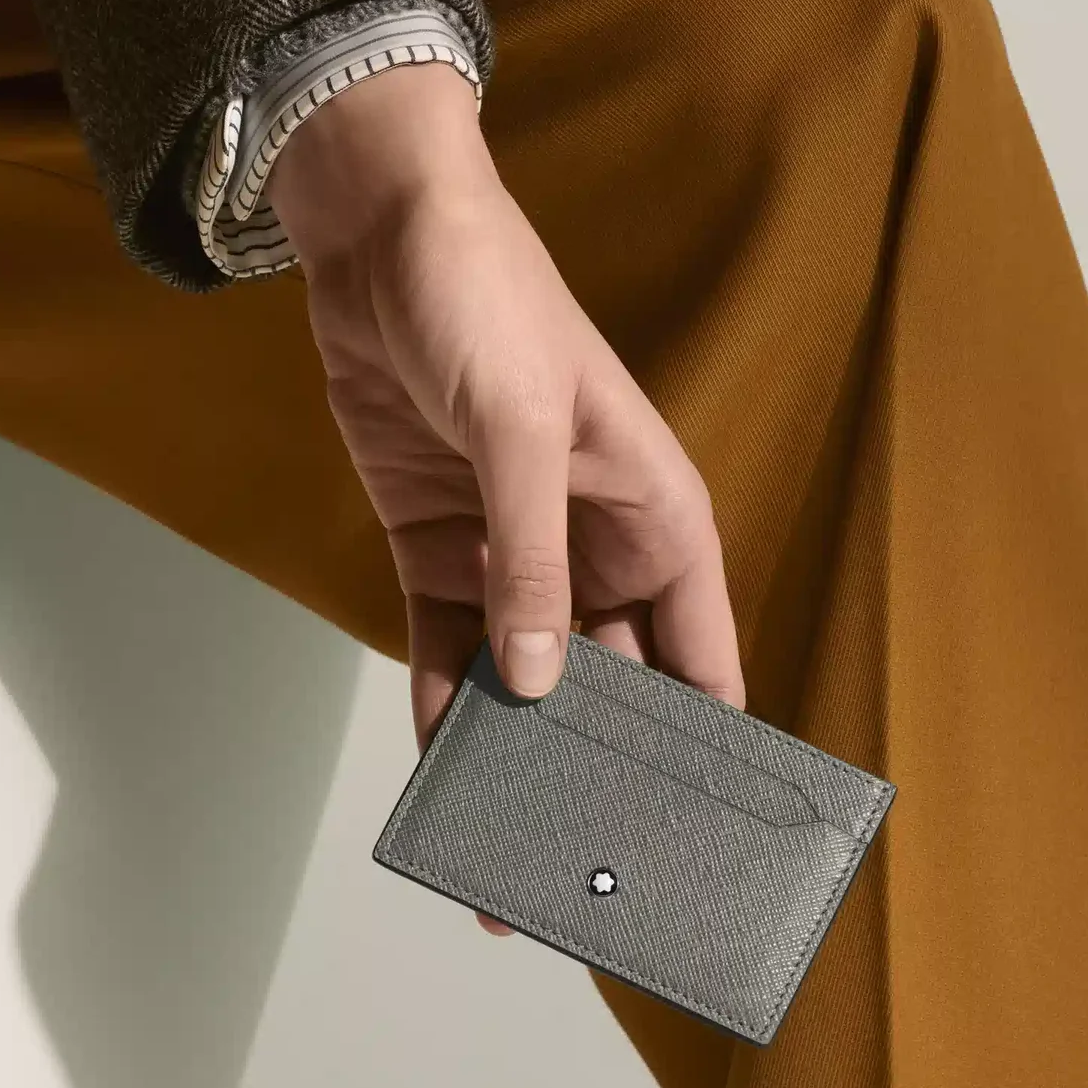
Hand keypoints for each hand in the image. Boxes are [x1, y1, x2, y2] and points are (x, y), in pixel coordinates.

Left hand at [267, 63, 744, 934]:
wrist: (385, 240)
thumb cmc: (490, 303)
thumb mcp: (524, 429)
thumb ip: (532, 559)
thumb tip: (538, 684)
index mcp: (655, 518)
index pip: (699, 650)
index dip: (702, 736)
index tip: (696, 821)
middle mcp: (594, 548)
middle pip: (610, 678)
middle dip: (598, 756)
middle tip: (584, 847)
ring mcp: (513, 555)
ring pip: (525, 673)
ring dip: (515, 741)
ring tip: (505, 830)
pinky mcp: (440, 549)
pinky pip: (448, 643)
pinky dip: (444, 698)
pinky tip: (439, 759)